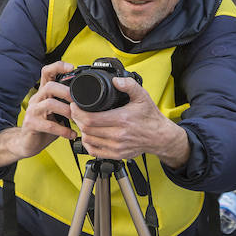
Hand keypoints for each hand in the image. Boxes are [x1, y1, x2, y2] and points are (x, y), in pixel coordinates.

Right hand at [0, 61, 76, 167]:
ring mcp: (33, 111)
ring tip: (76, 119)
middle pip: (49, 86)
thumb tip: (90, 99)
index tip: (72, 67)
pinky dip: (63, 130)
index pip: (47, 72)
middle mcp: (37, 99)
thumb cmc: (46, 125)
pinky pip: (49, 125)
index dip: (58, 67)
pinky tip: (72, 134)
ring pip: (49, 104)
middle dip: (66, 92)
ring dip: (67, 111)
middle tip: (78, 102)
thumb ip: (68, 103)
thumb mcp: (57, 111)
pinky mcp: (31, 124)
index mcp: (44, 93)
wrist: (27, 142)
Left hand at [71, 76, 189, 167]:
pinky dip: (88, 143)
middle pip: (87, 129)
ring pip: (89, 139)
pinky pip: (94, 151)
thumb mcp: (142, 96)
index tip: (75, 105)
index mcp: (123, 119)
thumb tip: (115, 80)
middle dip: (77, 119)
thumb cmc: (150, 117)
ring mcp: (117, 147)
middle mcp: (119, 135)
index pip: (91, 119)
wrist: (160, 136)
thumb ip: (129, 85)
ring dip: (82, 130)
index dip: (78, 112)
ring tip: (83, 122)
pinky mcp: (117, 154)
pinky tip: (90, 135)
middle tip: (77, 112)